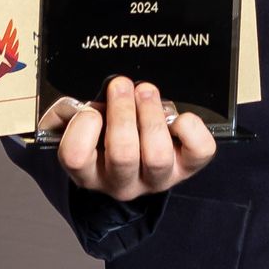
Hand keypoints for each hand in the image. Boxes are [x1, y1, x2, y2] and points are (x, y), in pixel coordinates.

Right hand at [45, 76, 216, 199]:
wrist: (136, 157)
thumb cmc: (104, 136)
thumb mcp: (78, 127)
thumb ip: (69, 112)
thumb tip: (76, 101)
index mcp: (88, 172)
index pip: (75, 158)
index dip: (82, 128)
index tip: (90, 109)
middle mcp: (121, 182)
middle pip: (122, 154)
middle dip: (123, 111)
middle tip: (122, 85)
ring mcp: (157, 178)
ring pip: (157, 155)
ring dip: (151, 115)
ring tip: (146, 92)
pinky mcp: (188, 168)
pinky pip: (199, 151)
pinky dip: (190, 127)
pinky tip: (176, 116)